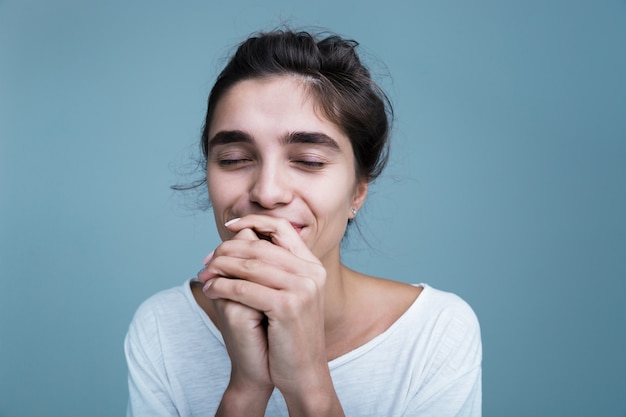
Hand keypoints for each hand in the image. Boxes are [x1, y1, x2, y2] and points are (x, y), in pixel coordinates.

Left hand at [198, 215, 331, 401]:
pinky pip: (244, 288)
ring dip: (219, 268)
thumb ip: (272, 268)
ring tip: (204, 275)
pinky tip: (210, 291)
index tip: (228, 226)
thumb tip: (242, 237)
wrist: (303, 372)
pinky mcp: (288, 306)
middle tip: (206, 261)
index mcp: (312, 266)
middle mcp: (311, 272)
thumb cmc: (289, 335)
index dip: (253, 221)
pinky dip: (222, 287)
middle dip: (226, 250)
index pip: (282, 228)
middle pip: (259, 245)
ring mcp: (302, 288)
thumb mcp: (288, 295)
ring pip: (249, 265)